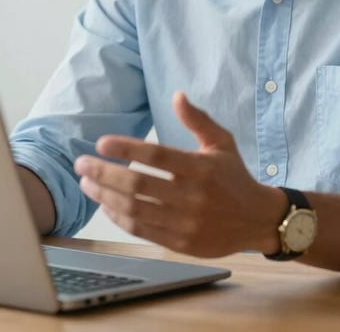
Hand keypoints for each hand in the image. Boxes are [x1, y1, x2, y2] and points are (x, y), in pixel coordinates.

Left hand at [73, 92, 284, 256]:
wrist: (257, 220)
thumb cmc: (234, 176)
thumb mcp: (221, 142)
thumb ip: (197, 119)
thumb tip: (176, 95)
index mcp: (201, 168)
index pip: (156, 155)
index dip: (126, 148)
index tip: (101, 142)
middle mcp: (192, 196)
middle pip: (137, 184)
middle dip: (104, 173)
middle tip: (82, 164)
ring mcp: (185, 223)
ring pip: (134, 209)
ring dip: (105, 195)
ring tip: (86, 184)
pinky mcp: (181, 244)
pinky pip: (141, 230)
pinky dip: (119, 217)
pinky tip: (106, 204)